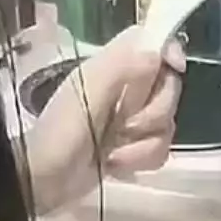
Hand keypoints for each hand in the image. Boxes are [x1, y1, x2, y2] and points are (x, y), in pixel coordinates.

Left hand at [24, 26, 185, 214]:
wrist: (46, 179)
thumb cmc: (62, 131)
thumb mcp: (88, 92)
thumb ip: (122, 66)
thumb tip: (158, 50)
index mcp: (109, 65)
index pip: (148, 40)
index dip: (166, 50)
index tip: (174, 67)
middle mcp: (122, 87)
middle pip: (167, 84)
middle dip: (153, 110)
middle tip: (125, 122)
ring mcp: (129, 118)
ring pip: (167, 120)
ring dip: (143, 141)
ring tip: (113, 148)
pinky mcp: (133, 146)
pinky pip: (161, 147)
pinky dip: (141, 158)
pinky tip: (116, 163)